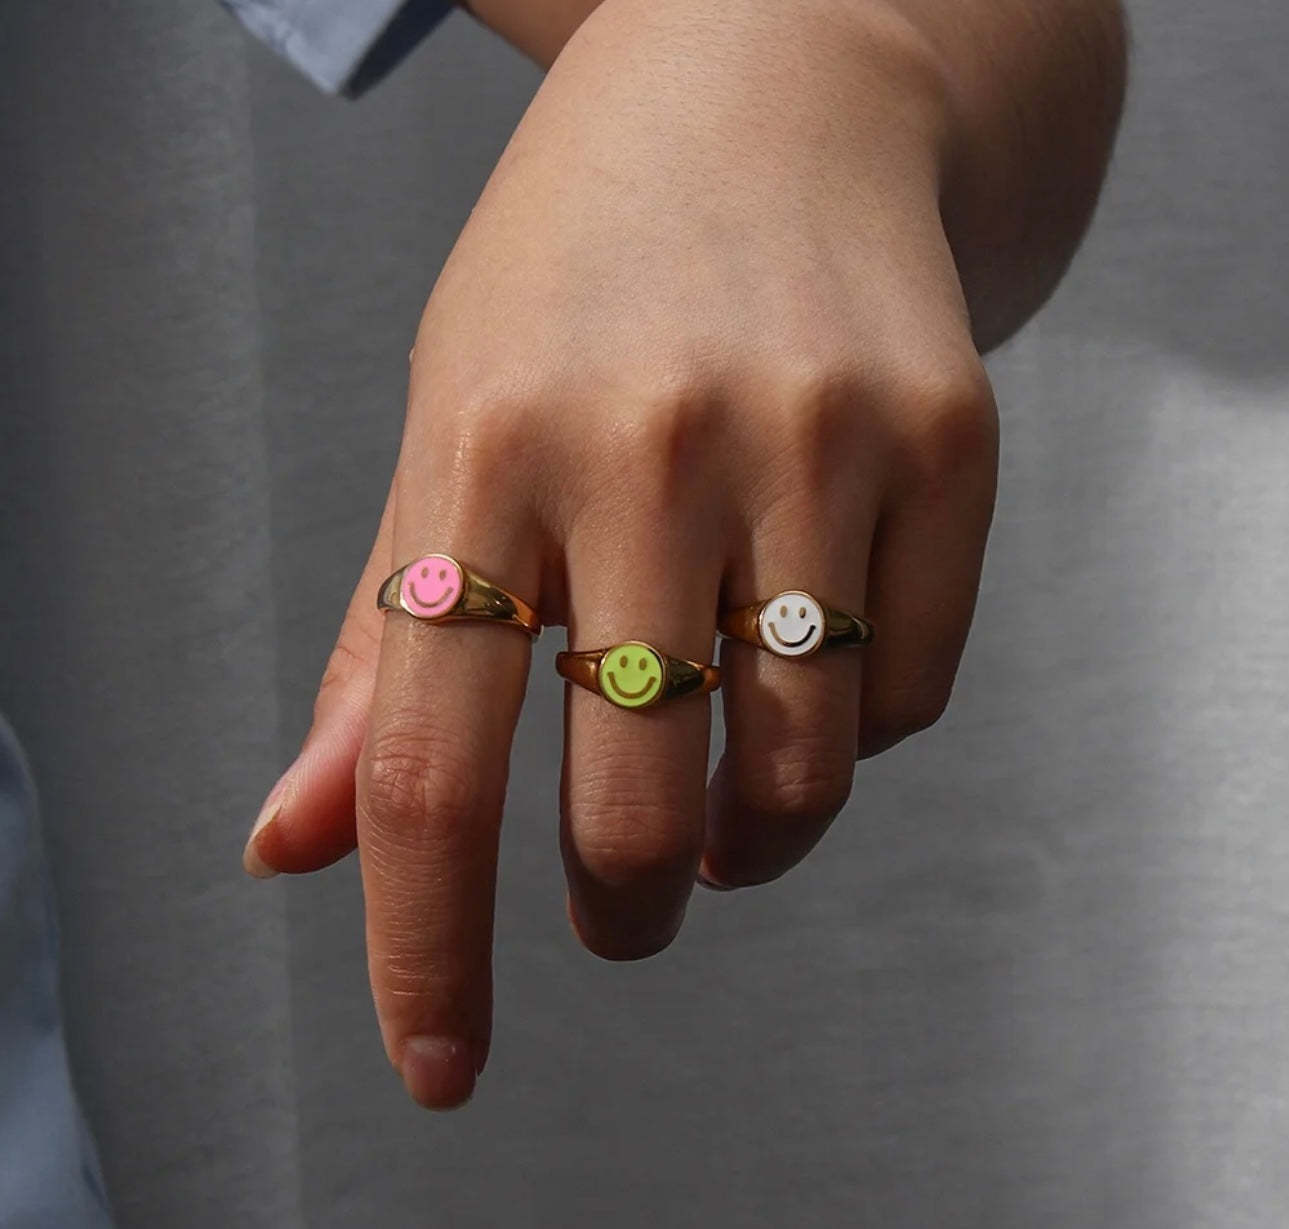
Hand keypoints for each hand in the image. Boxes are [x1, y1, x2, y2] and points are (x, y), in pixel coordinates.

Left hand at [244, 0, 997, 1108]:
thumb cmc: (579, 282)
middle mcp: (652, 443)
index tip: (440, 1066)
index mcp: (485, 444)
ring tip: (717, 796)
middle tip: (616, 905)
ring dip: (748, 843)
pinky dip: (855, 737)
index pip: (423, 763)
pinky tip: (811, 671)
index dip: (423, 948)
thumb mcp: (447, 427)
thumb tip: (292, 846)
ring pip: (797, 775)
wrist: (771, 85)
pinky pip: (910, 697)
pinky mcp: (952, 437)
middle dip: (620, 908)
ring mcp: (818, 436)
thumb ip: (374, 644)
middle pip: (633, 806)